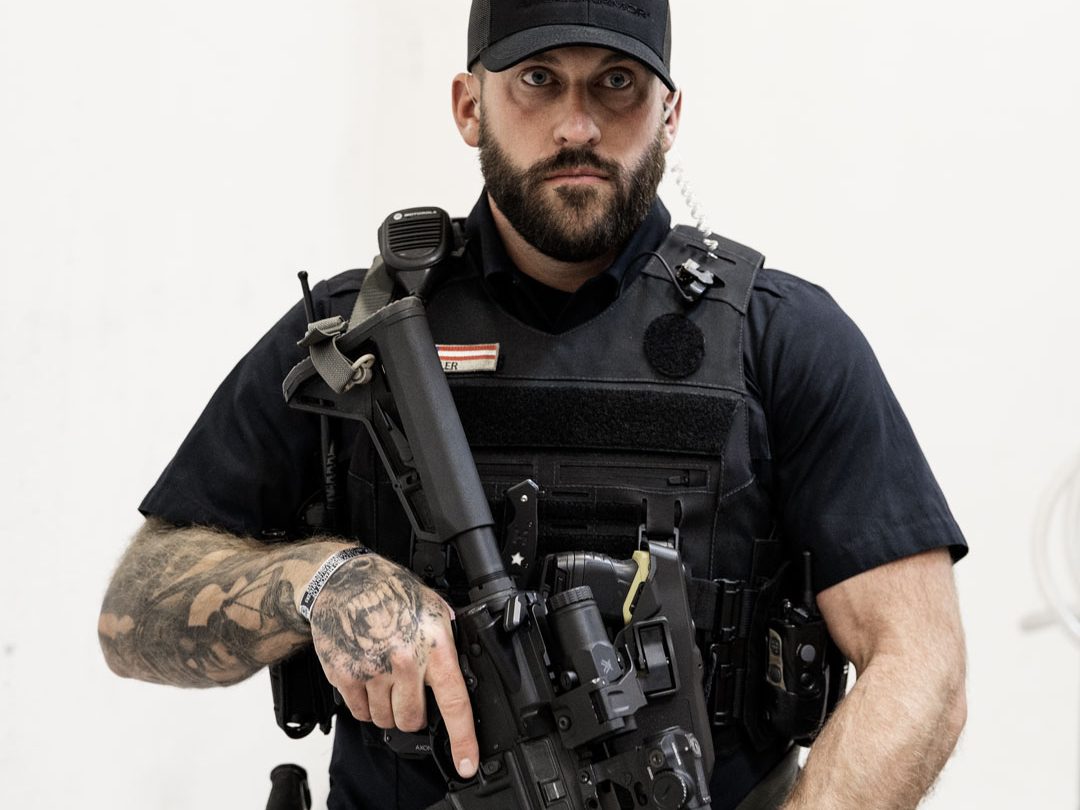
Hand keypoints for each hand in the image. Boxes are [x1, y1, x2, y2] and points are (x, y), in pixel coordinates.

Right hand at [307, 553, 478, 778]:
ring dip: (387, 709)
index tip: (466, 762)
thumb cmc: (390, 591)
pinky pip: (360, 712)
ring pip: (386, 720)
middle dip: (413, 713)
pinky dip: (365, 704)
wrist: (345, 580)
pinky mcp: (346, 675)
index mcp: (433, 645)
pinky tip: (367, 678)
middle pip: (413, 719)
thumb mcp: (433, 609)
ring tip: (385, 678)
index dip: (462, 738)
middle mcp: (405, 661)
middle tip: (408, 689)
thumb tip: (464, 672)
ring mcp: (373, 670)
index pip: (454, 702)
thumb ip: (448, 642)